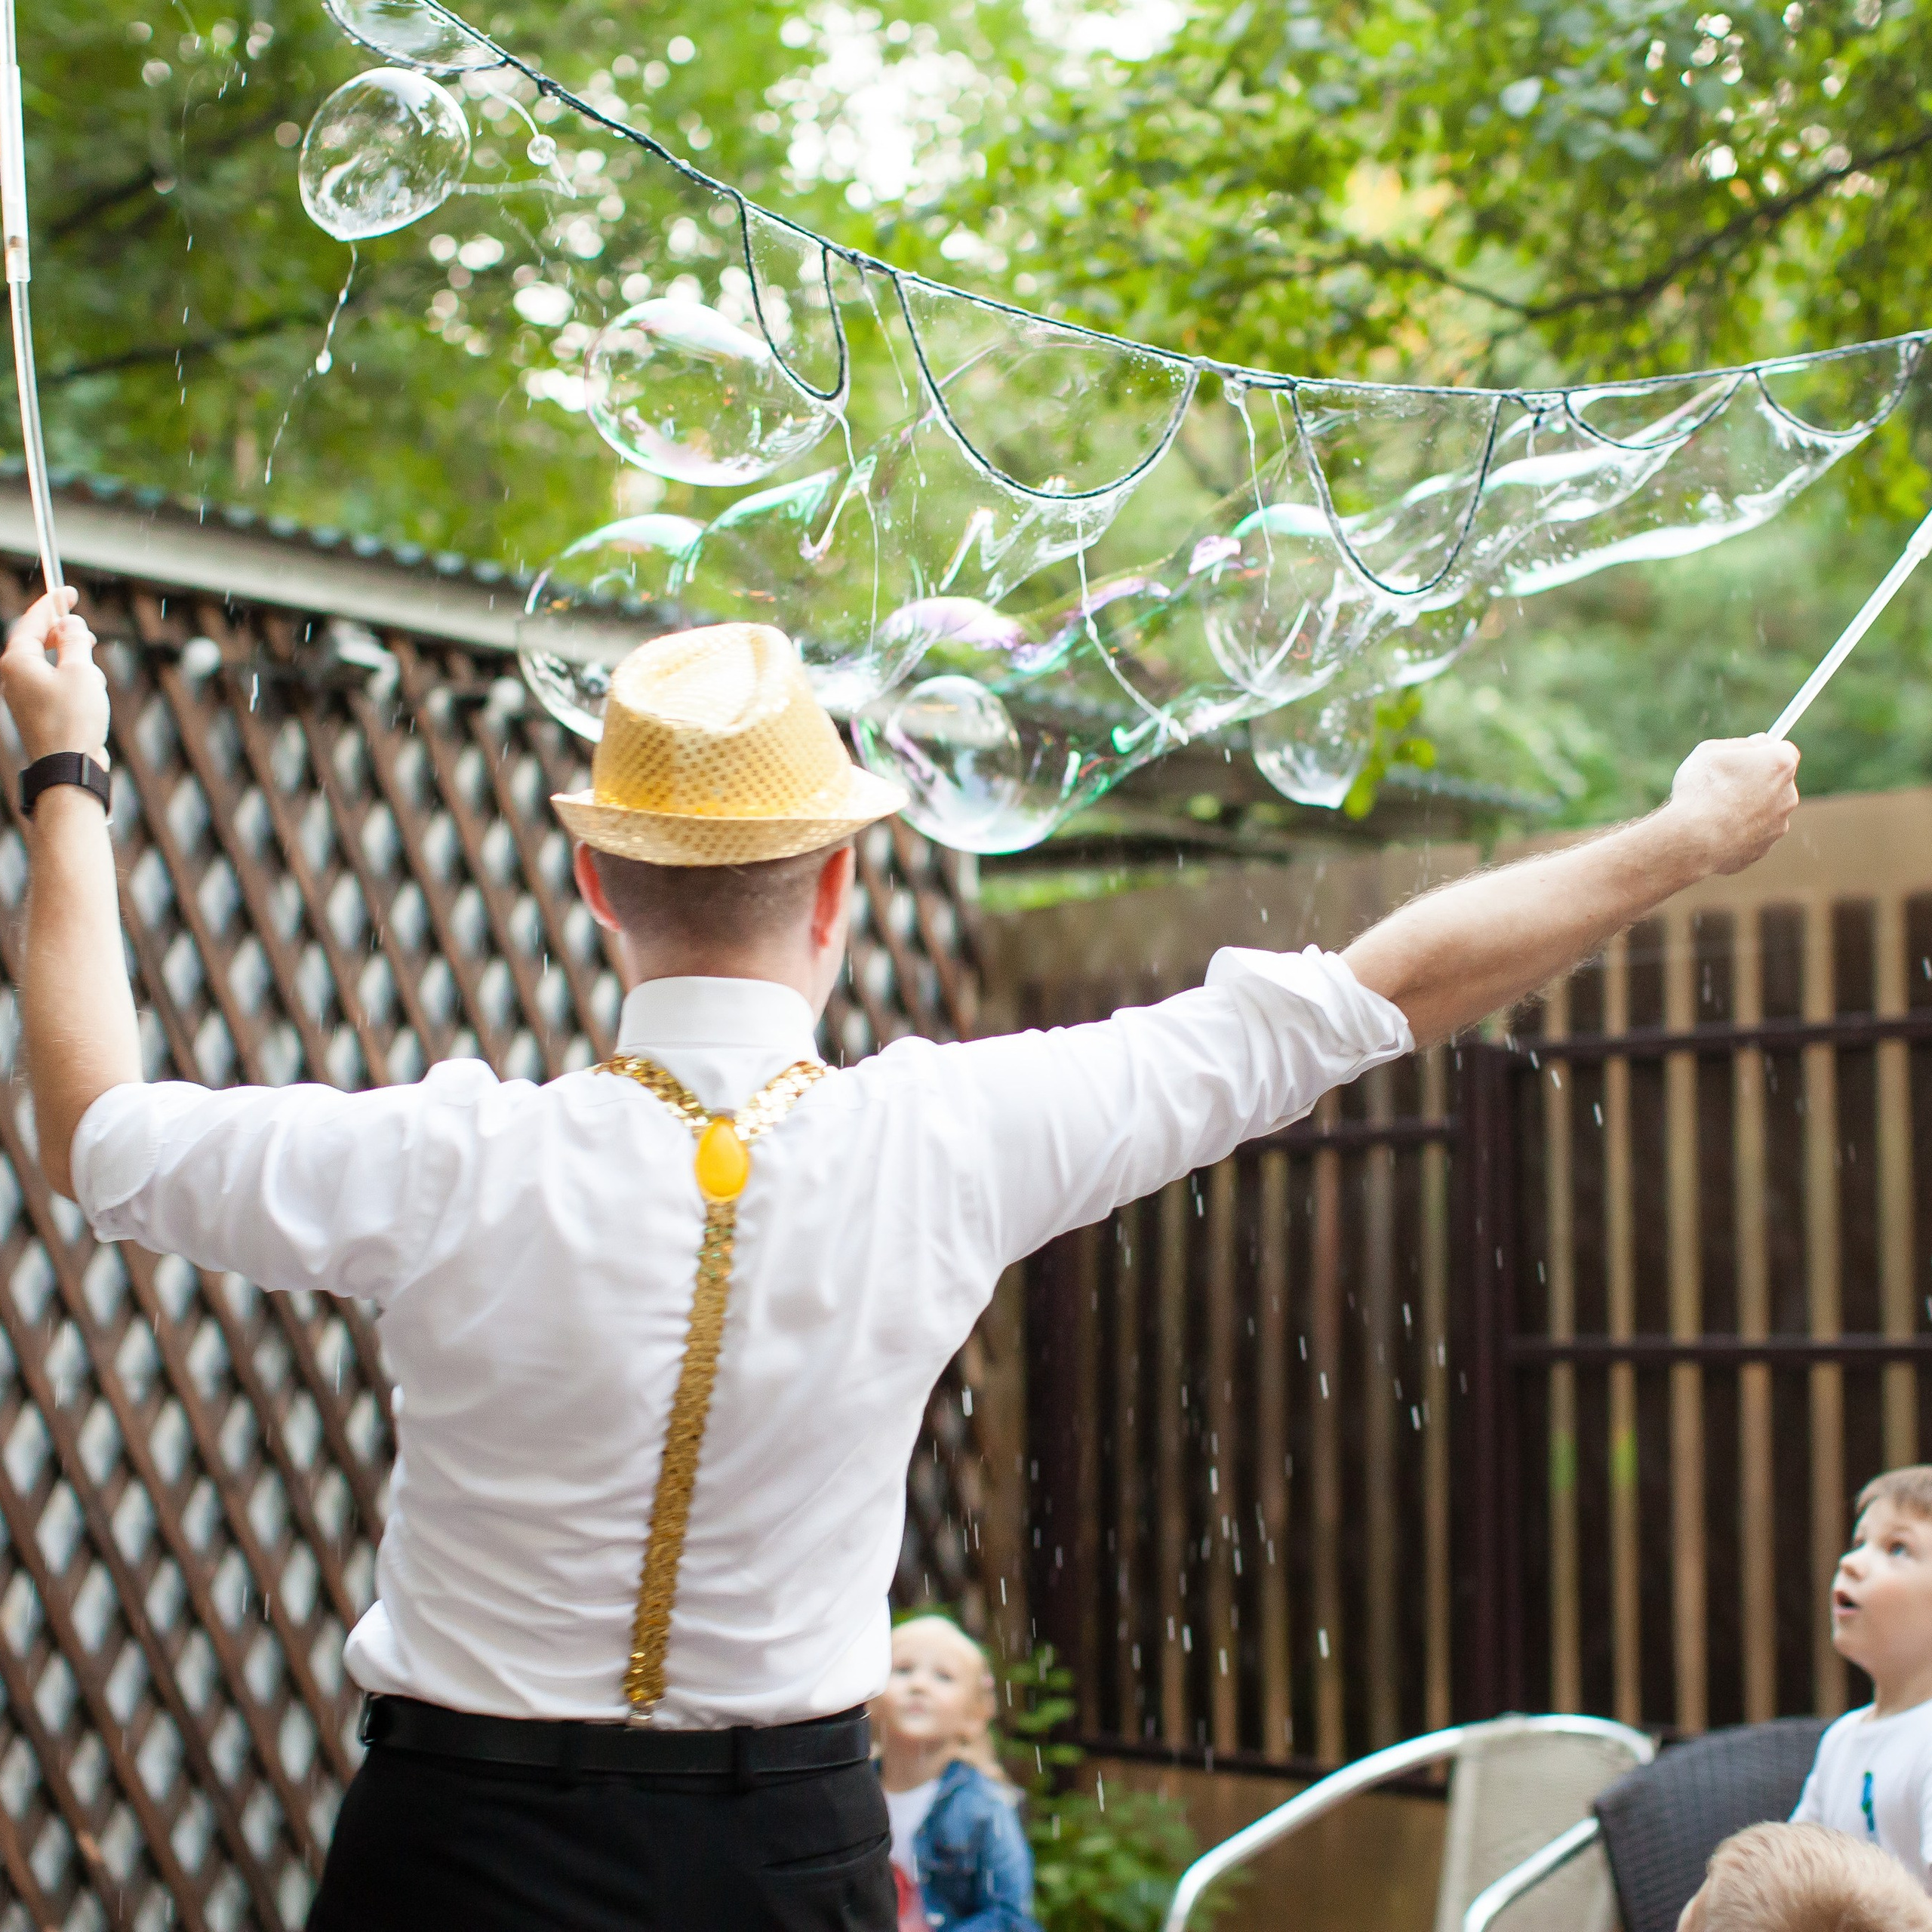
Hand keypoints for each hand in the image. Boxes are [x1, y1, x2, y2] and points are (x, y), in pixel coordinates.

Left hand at [1, 588, 108, 767]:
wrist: (69, 768)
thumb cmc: (73, 720)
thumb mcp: (81, 671)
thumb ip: (74, 642)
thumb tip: (69, 624)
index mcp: (16, 661)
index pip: (31, 621)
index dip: (51, 603)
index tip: (68, 591)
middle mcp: (13, 677)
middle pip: (36, 641)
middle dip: (62, 634)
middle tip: (84, 630)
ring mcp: (24, 697)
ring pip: (48, 664)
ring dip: (72, 661)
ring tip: (93, 673)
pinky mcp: (37, 713)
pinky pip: (53, 684)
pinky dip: (71, 680)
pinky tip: (90, 693)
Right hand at [1667, 735, 1799, 875]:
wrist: (1693, 841)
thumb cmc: (1700, 791)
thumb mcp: (1710, 751)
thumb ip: (1738, 745)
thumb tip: (1755, 747)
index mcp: (1780, 765)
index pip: (1785, 750)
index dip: (1764, 751)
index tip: (1747, 756)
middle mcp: (1788, 795)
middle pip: (1777, 782)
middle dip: (1756, 781)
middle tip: (1724, 784)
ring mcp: (1778, 825)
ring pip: (1764, 810)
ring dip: (1746, 808)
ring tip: (1713, 811)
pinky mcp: (1763, 849)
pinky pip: (1752, 835)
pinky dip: (1737, 832)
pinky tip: (1713, 832)